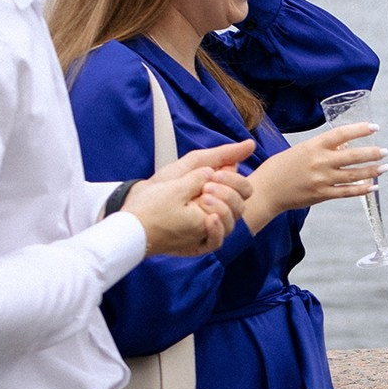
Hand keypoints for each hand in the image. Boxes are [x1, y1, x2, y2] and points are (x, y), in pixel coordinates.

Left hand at [124, 141, 254, 256]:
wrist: (137, 209)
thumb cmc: (162, 188)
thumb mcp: (192, 164)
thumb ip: (221, 155)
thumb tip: (250, 144)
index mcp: (219, 192)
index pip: (244, 189)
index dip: (235, 182)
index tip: (215, 175)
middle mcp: (218, 211)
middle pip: (241, 206)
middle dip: (227, 194)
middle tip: (205, 188)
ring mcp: (209, 229)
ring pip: (233, 223)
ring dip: (222, 209)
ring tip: (202, 200)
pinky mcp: (199, 244)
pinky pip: (217, 242)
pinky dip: (216, 230)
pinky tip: (209, 219)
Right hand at [246, 123, 385, 232]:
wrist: (266, 191)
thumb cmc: (281, 167)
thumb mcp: (301, 150)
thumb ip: (322, 149)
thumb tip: (345, 147)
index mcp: (313, 146)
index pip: (341, 134)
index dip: (360, 129)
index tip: (375, 127)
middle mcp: (319, 162)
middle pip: (353, 156)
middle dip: (372, 153)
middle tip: (385, 151)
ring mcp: (321, 180)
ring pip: (354, 175)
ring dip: (372, 171)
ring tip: (385, 167)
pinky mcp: (322, 195)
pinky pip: (347, 192)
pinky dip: (362, 189)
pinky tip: (373, 186)